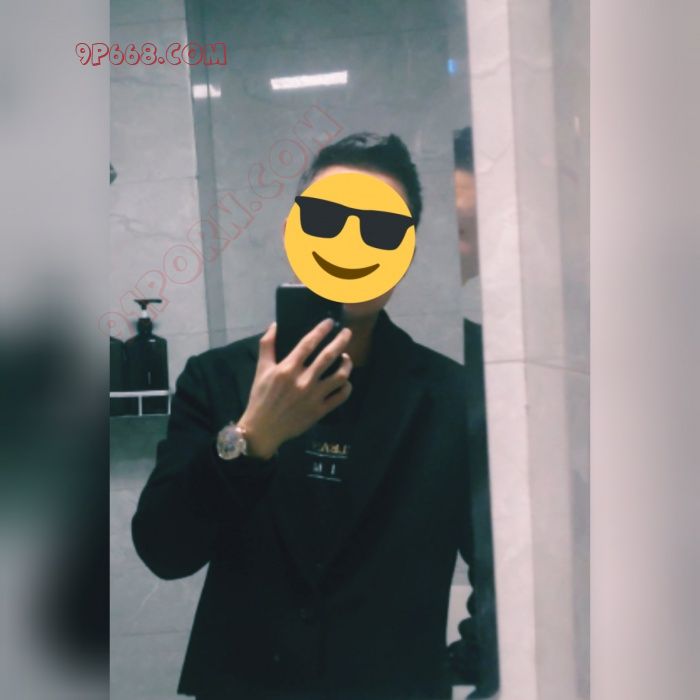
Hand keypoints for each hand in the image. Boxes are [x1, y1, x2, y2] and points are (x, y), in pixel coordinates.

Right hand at [239, 319, 352, 458]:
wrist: (263, 429)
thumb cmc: (261, 397)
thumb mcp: (261, 369)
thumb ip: (267, 345)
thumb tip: (275, 325)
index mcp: (287, 368)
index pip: (308, 343)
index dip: (321, 330)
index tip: (331, 322)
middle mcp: (303, 380)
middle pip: (328, 356)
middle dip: (341, 341)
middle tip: (347, 332)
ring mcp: (313, 396)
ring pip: (340, 376)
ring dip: (346, 364)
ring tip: (347, 357)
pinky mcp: (320, 411)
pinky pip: (340, 396)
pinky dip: (346, 387)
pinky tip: (345, 381)